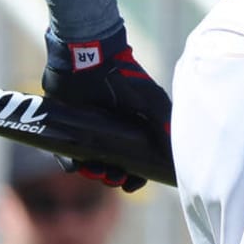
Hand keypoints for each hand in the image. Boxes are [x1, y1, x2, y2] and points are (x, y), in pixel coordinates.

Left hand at [42, 25, 170, 191]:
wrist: (88, 58)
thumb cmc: (125, 78)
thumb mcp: (151, 101)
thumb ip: (165, 124)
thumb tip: (176, 154)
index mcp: (135, 129)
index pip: (138, 160)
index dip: (137, 176)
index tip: (132, 185)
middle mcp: (113, 132)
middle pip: (114, 165)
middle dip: (114, 177)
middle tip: (114, 179)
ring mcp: (89, 131)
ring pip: (91, 162)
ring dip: (94, 173)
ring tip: (96, 173)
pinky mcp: (68, 127)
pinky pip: (66, 154)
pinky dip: (70, 164)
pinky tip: (77, 167)